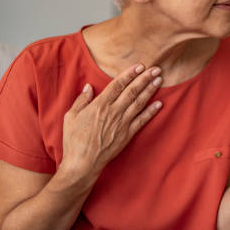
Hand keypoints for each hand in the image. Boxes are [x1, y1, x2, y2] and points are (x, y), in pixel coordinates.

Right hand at [58, 64, 162, 186]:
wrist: (82, 163)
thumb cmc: (73, 140)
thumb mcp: (70, 117)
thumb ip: (81, 100)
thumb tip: (89, 87)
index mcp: (100, 105)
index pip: (118, 85)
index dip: (130, 74)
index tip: (139, 66)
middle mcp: (114, 111)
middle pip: (132, 90)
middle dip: (145, 78)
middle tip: (156, 68)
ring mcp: (122, 123)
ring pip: (139, 102)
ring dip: (150, 90)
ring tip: (159, 80)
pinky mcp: (128, 134)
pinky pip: (142, 120)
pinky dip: (151, 111)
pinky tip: (159, 103)